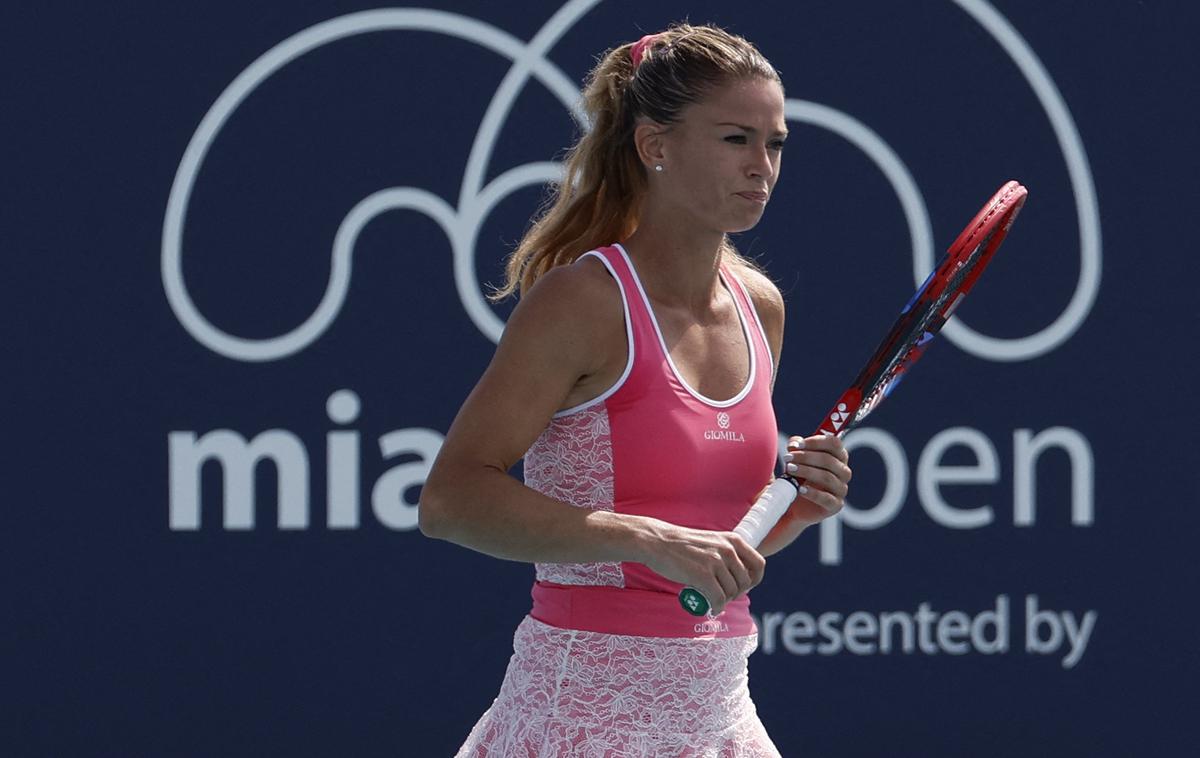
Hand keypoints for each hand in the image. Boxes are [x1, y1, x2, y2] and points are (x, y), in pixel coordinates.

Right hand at [637, 521, 764, 614]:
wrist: (657, 542)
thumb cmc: (681, 545)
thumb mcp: (711, 541)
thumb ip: (726, 554)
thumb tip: (737, 576)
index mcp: (733, 540)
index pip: (759, 564)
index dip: (754, 580)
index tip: (743, 586)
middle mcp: (728, 550)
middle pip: (745, 582)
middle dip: (736, 593)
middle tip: (722, 595)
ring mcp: (716, 562)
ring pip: (731, 593)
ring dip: (724, 601)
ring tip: (713, 601)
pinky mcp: (703, 575)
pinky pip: (718, 599)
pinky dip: (716, 607)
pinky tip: (710, 608)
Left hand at [783, 433, 851, 525]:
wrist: (794, 505)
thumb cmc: (798, 476)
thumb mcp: (795, 459)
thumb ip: (795, 448)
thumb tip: (794, 443)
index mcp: (837, 456)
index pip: (834, 443)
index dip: (816, 442)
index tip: (797, 445)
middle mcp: (843, 471)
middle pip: (829, 460)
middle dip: (806, 457)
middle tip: (787, 458)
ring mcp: (841, 489)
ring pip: (828, 477)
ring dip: (807, 472)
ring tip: (790, 470)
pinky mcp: (836, 505)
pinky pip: (828, 499)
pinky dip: (813, 493)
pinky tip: (800, 489)